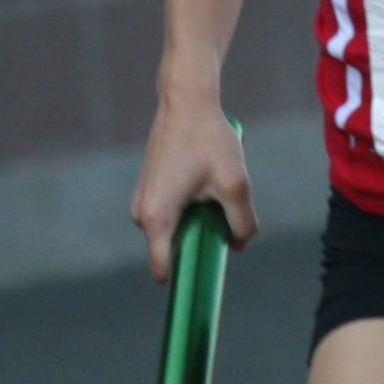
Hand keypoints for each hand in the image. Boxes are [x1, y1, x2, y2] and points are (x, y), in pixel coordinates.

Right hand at [131, 97, 252, 280]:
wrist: (187, 101)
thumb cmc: (208, 141)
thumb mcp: (236, 185)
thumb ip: (242, 223)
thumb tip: (238, 244)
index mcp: (156, 218)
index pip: (164, 268)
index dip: (186, 279)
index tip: (206, 282)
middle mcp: (141, 213)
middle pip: (175, 248)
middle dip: (199, 241)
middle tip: (222, 219)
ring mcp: (142, 200)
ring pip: (176, 229)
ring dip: (197, 221)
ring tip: (213, 193)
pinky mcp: (148, 188)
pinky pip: (171, 214)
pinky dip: (190, 207)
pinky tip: (205, 184)